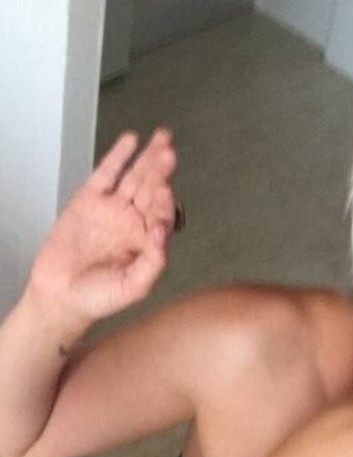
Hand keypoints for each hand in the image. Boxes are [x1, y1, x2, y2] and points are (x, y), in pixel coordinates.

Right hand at [27, 130, 178, 330]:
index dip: (165, 204)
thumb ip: (153, 262)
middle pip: (152, 190)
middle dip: (162, 171)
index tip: (165, 194)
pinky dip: (118, 157)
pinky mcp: (89, 200)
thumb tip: (162, 233)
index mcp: (148, 242)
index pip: (164, 216)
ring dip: (148, 159)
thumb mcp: (135, 286)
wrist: (62, 296)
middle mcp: (133, 223)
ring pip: (134, 178)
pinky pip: (106, 173)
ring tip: (161, 141)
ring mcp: (113, 210)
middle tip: (169, 153)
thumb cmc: (99, 297)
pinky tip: (131, 142)